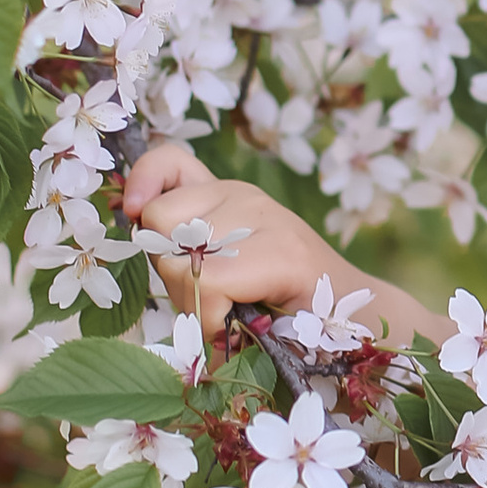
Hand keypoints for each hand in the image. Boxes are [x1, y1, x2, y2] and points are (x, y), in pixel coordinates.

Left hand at [118, 140, 354, 344]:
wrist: (351, 322)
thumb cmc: (277, 306)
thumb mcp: (219, 269)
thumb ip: (182, 252)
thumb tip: (135, 231)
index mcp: (226, 196)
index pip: (170, 162)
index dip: (143, 184)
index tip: (136, 214)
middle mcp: (243, 195)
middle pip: (157, 221)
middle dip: (168, 270)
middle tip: (206, 296)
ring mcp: (265, 217)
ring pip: (177, 258)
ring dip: (192, 301)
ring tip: (229, 312)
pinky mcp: (282, 251)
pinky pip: (207, 282)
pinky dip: (211, 318)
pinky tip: (240, 325)